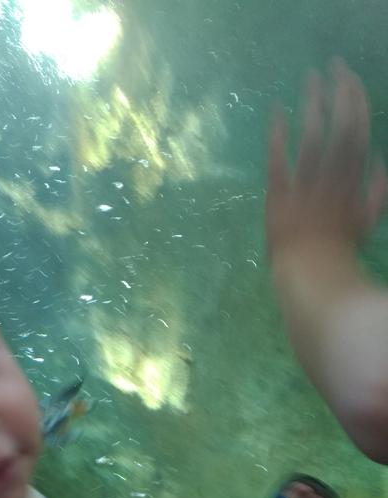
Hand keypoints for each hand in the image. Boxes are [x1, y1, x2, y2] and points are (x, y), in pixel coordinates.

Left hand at [266, 60, 385, 257]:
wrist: (310, 273)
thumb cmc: (339, 249)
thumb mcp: (368, 221)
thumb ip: (378, 191)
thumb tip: (381, 162)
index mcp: (354, 181)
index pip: (360, 133)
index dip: (357, 103)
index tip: (351, 80)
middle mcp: (332, 178)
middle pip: (340, 127)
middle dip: (339, 93)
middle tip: (333, 66)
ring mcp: (305, 185)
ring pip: (312, 137)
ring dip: (313, 104)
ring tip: (311, 78)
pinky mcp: (278, 194)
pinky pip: (279, 159)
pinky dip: (279, 134)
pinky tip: (279, 110)